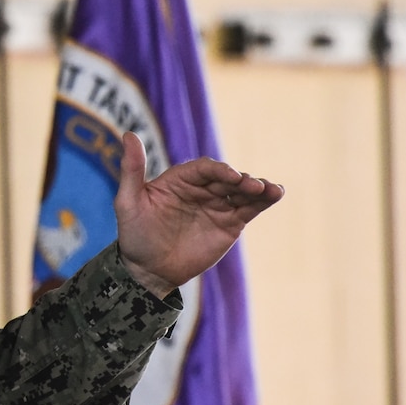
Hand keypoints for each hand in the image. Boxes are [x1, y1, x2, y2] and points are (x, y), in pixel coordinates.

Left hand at [115, 132, 283, 297]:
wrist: (149, 270)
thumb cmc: (134, 234)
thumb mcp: (128, 202)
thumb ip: (131, 169)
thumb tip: (129, 134)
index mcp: (179, 179)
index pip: (203, 168)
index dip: (218, 170)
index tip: (231, 175)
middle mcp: (201, 188)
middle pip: (226, 178)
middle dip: (241, 180)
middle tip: (251, 185)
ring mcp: (217, 205)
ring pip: (242, 190)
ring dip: (257, 187)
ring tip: (270, 189)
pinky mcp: (230, 223)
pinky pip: (249, 208)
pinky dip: (264, 200)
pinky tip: (277, 193)